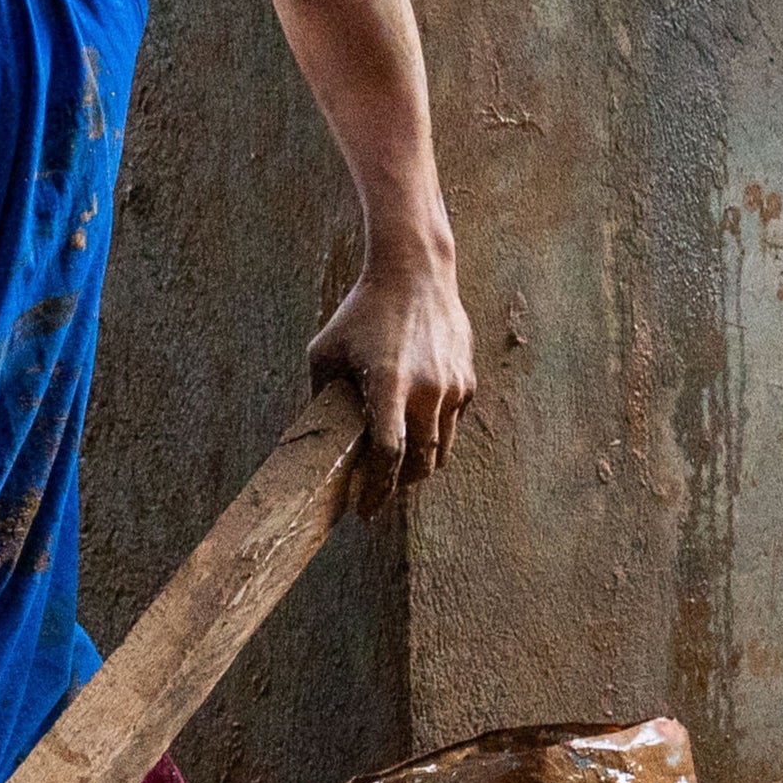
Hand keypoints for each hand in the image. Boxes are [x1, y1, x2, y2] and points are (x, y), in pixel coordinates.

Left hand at [308, 245, 475, 492]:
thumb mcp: (325, 351)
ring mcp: (452, 386)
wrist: (414, 272)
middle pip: (419, 463)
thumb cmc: (362, 312)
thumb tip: (316, 439)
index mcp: (389, 382)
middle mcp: (426, 389)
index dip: (376, 489)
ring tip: (398, 472)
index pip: (388, 453)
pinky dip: (435, 437)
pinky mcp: (466, 381)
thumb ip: (322, 396)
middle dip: (398, 486)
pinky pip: (452, 424)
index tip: (363, 510)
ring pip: (441, 449)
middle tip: (378, 495)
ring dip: (419, 468)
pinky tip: (415, 432)